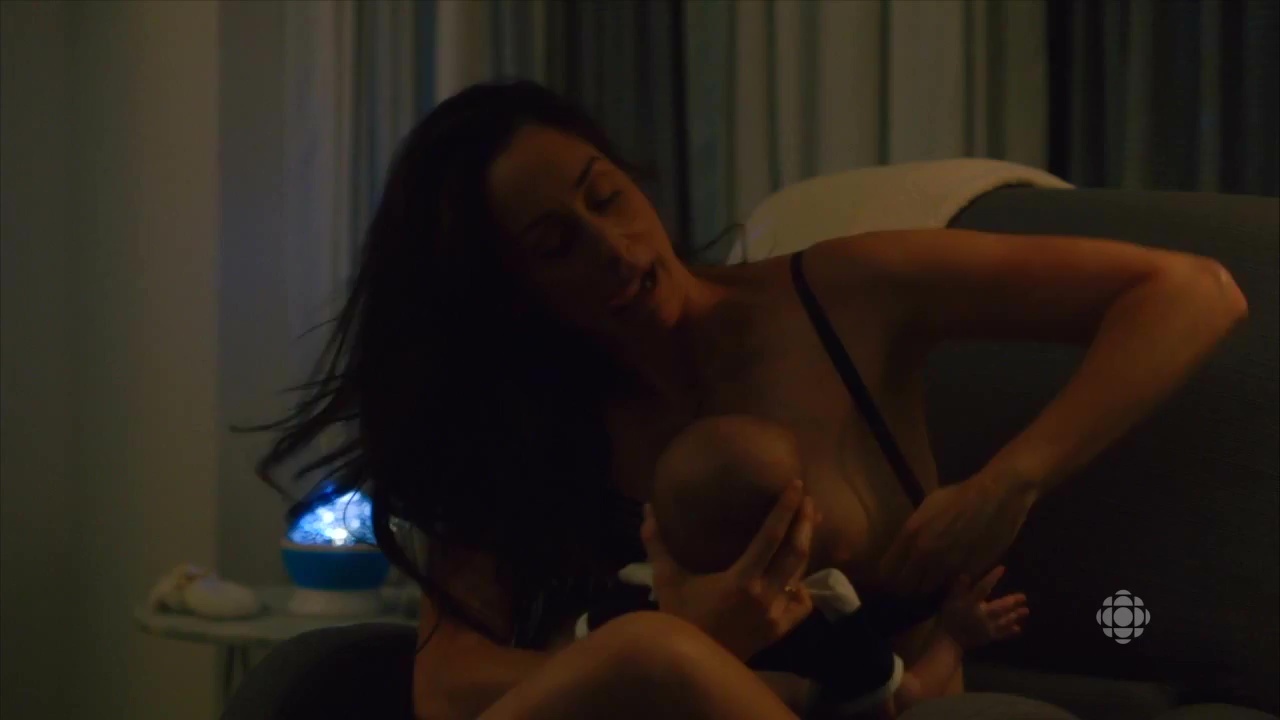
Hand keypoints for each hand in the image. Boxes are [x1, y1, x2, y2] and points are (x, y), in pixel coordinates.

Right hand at [641, 480, 817, 660]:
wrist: (691, 664)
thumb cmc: (679, 618)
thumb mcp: (666, 580)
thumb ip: (657, 543)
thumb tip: (647, 509)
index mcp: (741, 580)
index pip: (771, 537)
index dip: (785, 510)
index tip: (796, 486)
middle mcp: (765, 596)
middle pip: (796, 552)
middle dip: (805, 523)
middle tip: (808, 500)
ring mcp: (776, 616)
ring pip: (801, 575)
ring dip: (807, 548)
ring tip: (808, 526)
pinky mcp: (779, 632)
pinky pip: (802, 606)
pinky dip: (802, 588)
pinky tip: (796, 578)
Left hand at [877, 472, 1036, 595]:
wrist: (996, 498)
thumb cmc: (960, 496)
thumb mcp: (927, 507)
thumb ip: (913, 529)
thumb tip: (906, 545)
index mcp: (911, 534)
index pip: (886, 570)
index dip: (887, 577)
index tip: (890, 578)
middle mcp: (924, 554)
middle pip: (904, 587)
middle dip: (904, 588)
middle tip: (910, 584)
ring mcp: (947, 566)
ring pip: (927, 591)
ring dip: (926, 589)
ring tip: (929, 582)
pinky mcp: (968, 573)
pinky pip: (951, 589)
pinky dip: (949, 588)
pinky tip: (950, 579)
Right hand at [939, 565, 1028, 648]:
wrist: (949, 640)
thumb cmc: (949, 617)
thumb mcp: (950, 600)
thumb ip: (958, 588)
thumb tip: (966, 575)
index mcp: (971, 603)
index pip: (982, 588)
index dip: (992, 578)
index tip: (1002, 568)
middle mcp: (981, 614)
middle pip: (999, 607)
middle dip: (1011, 601)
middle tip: (1024, 597)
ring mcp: (987, 627)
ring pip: (1004, 620)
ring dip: (1015, 615)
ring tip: (1026, 611)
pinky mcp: (989, 637)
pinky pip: (1002, 634)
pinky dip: (1010, 631)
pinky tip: (1018, 629)